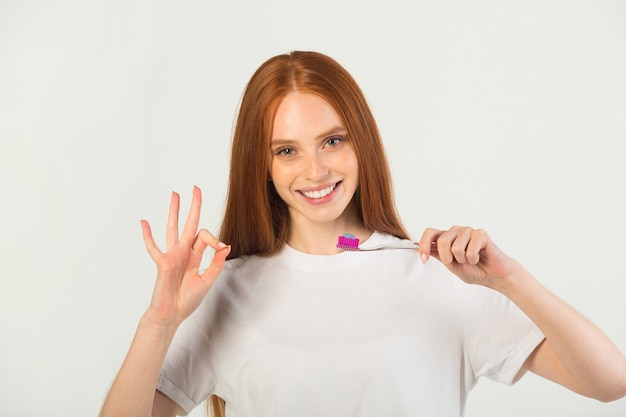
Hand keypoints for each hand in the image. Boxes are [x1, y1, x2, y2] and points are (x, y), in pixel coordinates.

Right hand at [140, 186, 229, 326]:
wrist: (172, 314)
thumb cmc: (187, 300)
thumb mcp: (207, 281)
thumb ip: (216, 264)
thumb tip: (226, 246)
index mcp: (195, 256)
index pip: (205, 237)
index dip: (215, 239)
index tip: (221, 247)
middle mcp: (183, 252)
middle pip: (189, 224)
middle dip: (193, 206)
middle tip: (196, 188)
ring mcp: (172, 256)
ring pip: (173, 229)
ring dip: (173, 211)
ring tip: (174, 194)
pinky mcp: (162, 263)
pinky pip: (153, 247)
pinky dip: (148, 235)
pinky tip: (143, 222)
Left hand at [417, 226, 518, 288]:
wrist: (493, 276)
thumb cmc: (473, 270)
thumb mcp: (450, 264)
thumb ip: (436, 254)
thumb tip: (418, 248)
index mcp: (447, 237)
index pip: (430, 233)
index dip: (424, 245)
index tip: (424, 260)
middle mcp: (456, 231)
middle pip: (442, 240)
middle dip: (448, 257)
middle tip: (458, 262)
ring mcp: (468, 231)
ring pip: (456, 247)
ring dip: (463, 260)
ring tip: (471, 259)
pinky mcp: (481, 234)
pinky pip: (470, 249)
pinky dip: (473, 258)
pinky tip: (479, 257)